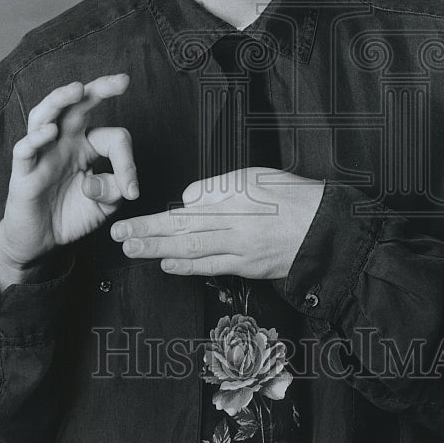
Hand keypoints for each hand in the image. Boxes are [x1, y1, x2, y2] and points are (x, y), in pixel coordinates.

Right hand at [0, 75, 137, 291]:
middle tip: (121, 81)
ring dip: (60, 99)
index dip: (127, 162)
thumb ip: (115, 191)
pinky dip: (36, 138)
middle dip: (100, 89)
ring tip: (77, 89)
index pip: (113, 138)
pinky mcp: (23, 172)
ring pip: (46, 116)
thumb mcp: (105, 206)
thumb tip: (115, 182)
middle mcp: (64, 142)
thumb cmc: (70, 215)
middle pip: (78, 106)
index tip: (132, 191)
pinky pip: (25, 150)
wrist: (39, 241)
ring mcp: (42, 154)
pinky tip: (49, 131)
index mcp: (87, 146)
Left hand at [110, 168, 324, 279]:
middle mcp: (234, 223)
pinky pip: (213, 267)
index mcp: (234, 196)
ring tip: (132, 250)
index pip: (185, 208)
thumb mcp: (255, 176)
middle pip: (182, 229)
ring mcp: (242, 248)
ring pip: (192, 249)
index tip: (129, 221)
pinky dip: (188, 267)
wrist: (325, 227)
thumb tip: (187, 199)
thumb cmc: (292, 196)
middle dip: (146, 234)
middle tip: (119, 236)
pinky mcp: (250, 266)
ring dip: (158, 251)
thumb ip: (217, 186)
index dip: (155, 218)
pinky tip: (166, 264)